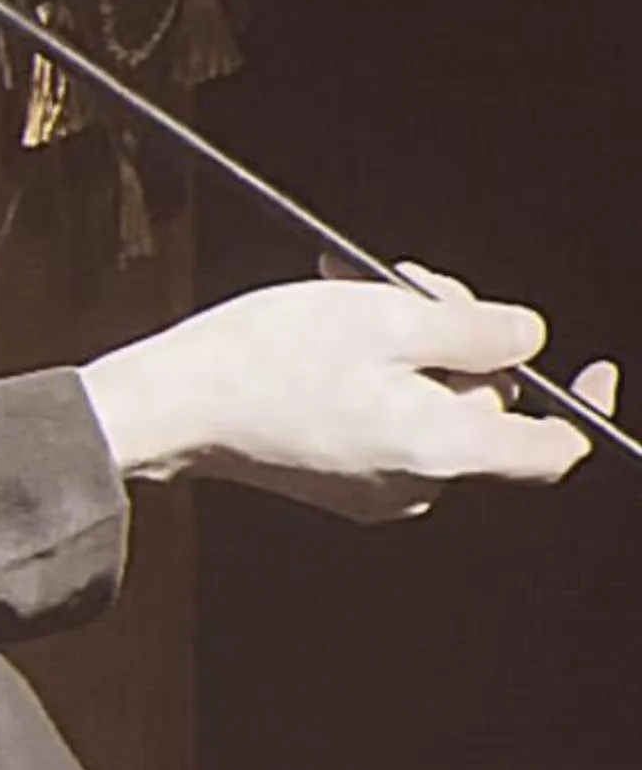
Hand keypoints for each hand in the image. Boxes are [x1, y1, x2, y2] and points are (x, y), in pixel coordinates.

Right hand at [78, 271, 613, 523]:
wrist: (173, 404)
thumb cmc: (268, 357)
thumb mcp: (386, 316)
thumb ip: (477, 328)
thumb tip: (530, 338)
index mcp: (439, 449)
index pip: (554, 452)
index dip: (584, 407)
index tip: (596, 365)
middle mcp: (417, 484)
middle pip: (485, 406)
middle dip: (461, 335)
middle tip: (411, 280)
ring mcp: (377, 489)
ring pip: (435, 403)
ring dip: (413, 342)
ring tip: (355, 292)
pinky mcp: (342, 480)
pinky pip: (393, 419)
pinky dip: (380, 370)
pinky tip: (335, 327)